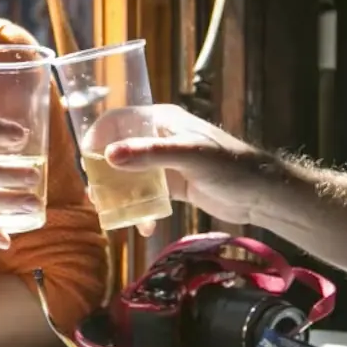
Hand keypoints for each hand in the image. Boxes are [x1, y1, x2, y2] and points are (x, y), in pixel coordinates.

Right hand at [103, 104, 274, 230]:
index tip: (86, 162)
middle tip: (96, 196)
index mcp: (162, 121)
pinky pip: (147, 195)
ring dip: (120, 194)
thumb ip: (150, 155)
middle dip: (105, 174)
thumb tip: (109, 156)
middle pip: (119, 150)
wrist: (260, 193)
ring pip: (131, 176)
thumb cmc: (229, 166)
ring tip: (112, 214)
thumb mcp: (189, 156)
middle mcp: (159, 139)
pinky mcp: (173, 186)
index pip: (119, 120)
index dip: (98, 136)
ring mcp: (166, 163)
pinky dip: (141, 209)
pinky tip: (145, 225)